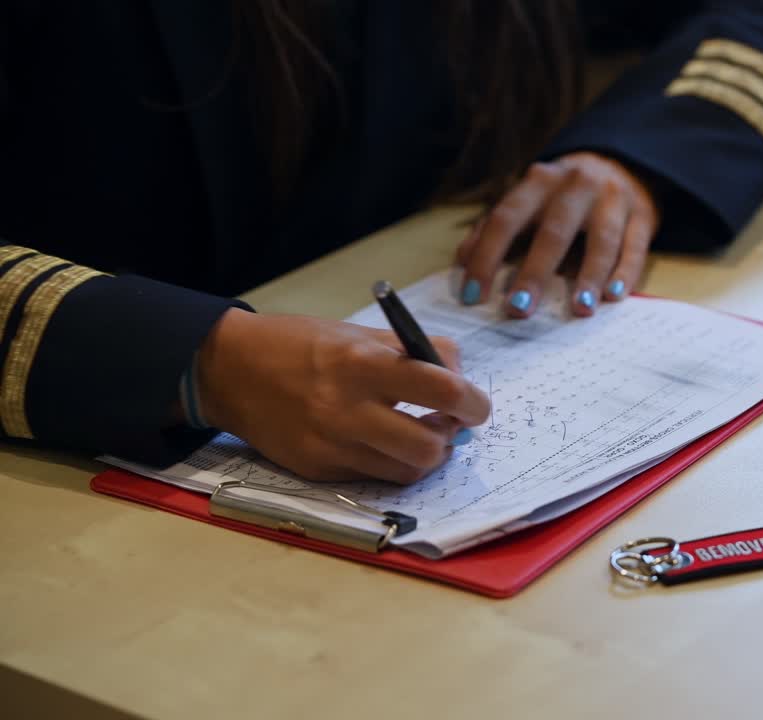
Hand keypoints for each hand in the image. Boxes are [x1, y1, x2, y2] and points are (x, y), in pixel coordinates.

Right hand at [195, 309, 490, 483]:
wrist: (230, 370)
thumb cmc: (302, 345)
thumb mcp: (359, 335)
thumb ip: (413, 353)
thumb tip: (460, 378)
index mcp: (363, 364)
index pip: (442, 389)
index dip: (472, 402)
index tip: (477, 406)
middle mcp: (348, 409)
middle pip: (429, 447)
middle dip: (450, 439)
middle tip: (449, 425)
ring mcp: (331, 445)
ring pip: (406, 471)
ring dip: (425, 457)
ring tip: (421, 435)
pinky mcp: (318, 469)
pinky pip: (373, 477)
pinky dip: (389, 463)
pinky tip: (382, 442)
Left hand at [454, 151, 660, 317]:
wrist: (622, 162)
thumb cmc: (564, 193)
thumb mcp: (529, 199)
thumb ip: (495, 226)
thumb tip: (463, 259)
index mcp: (539, 182)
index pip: (506, 219)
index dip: (486, 257)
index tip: (473, 295)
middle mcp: (576, 185)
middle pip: (553, 232)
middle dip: (534, 273)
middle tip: (519, 309)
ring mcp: (613, 199)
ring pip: (601, 240)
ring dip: (589, 276)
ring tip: (579, 309)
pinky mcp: (643, 215)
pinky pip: (635, 247)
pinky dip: (625, 273)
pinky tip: (614, 296)